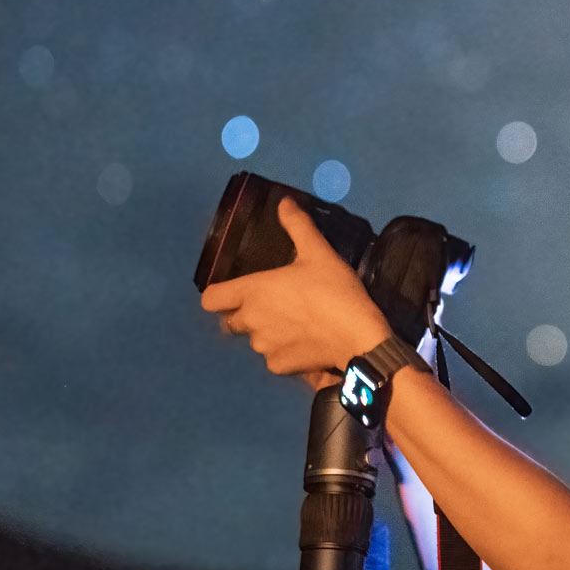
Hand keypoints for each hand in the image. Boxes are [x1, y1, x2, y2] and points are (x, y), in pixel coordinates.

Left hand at [200, 198, 394, 376]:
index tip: (235, 292)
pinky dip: (284, 353)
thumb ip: (298, 226)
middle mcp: (250, 321)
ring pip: (255, 340)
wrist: (358, 337)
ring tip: (294, 326)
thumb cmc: (334, 291)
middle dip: (246, 315)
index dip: (219, 296)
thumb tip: (284, 202)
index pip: (210, 299)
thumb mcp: (319, 253)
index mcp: (252, 291)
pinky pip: (273, 359)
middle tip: (275, 307)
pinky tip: (304, 345)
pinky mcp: (279, 367)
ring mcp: (263, 347)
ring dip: (267, 334)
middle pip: (231, 322)